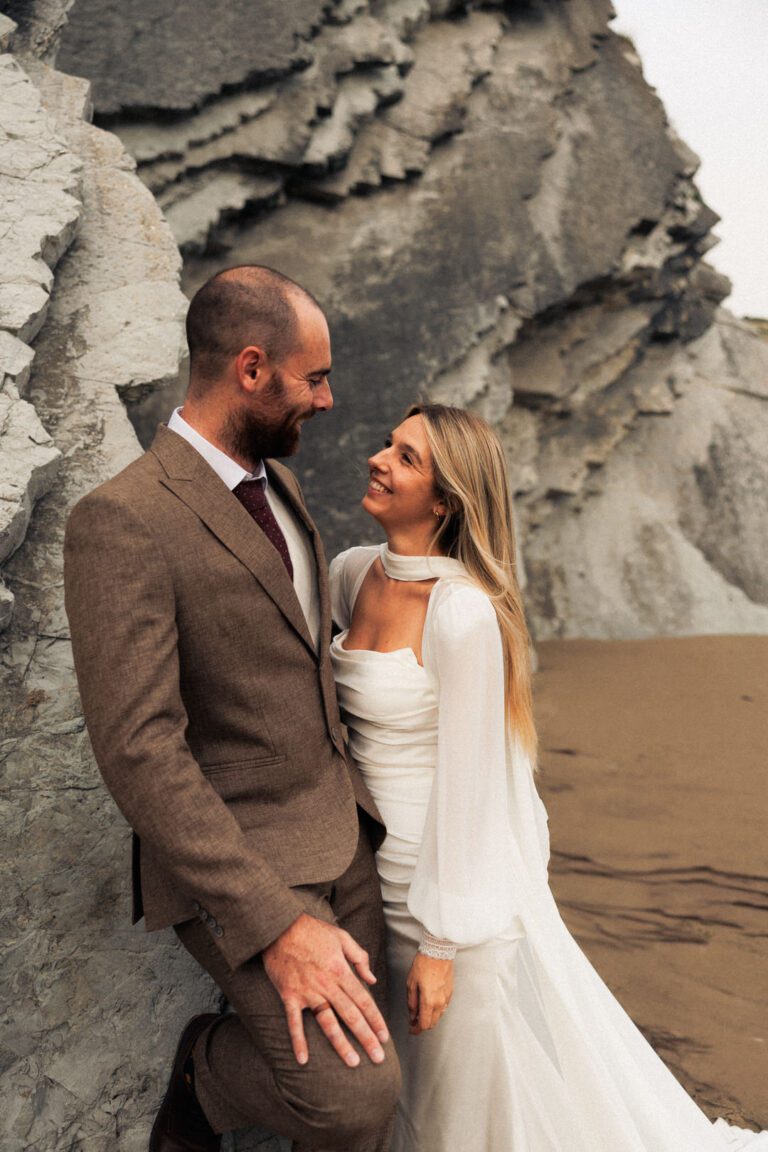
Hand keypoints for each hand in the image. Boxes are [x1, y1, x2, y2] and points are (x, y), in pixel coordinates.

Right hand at [262, 912, 389, 1067]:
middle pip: (350, 1016)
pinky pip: (294, 1023)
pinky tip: (303, 1060)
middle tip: (378, 1058)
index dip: (376, 1020)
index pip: (363, 1000)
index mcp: (341, 970)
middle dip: (366, 1038)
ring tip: (353, 1062)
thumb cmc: (312, 930)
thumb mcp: (341, 937)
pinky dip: (298, 1041)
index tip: (385, 1036)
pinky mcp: (289, 996)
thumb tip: (372, 979)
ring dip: (341, 1044)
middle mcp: (326, 985)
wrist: (279, 927)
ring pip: (328, 1023)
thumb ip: (359, 958)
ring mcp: (307, 992)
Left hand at [406, 952, 453, 1034]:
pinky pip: (443, 1007)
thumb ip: (411, 1002)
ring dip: (430, 1018)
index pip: (424, 1025)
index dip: (416, 1030)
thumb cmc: (423, 965)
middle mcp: (440, 1002)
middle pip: (432, 1023)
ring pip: (438, 1016)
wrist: (438, 951)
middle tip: (413, 1021)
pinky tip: (429, 1003)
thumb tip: (412, 1016)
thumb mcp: (411, 983)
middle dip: (422, 1025)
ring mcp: (447, 998)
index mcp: (429, 1001)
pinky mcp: (450, 992)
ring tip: (420, 1011)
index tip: (411, 1029)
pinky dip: (436, 1010)